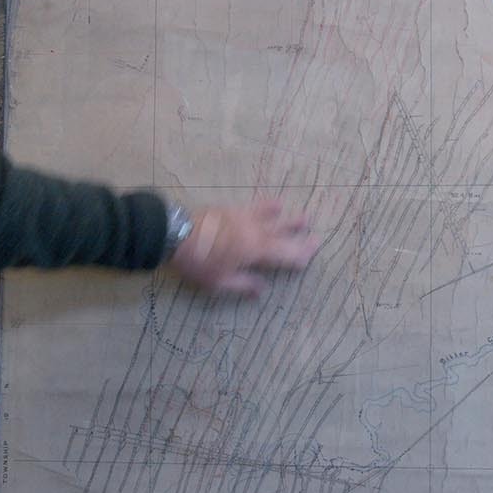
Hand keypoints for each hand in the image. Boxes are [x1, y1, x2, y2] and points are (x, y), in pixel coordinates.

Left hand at [165, 199, 318, 297]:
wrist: (175, 233)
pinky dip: (267, 207)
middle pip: (283, 234)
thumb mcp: (220, 282)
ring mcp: (243, 218)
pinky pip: (254, 208)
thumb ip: (243, 284)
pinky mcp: (231, 210)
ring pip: (272, 218)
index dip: (299, 256)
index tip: (311, 257)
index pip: (285, 254)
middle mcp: (255, 231)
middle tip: (317, 238)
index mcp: (256, 250)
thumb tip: (262, 289)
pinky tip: (274, 203)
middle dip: (300, 238)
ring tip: (304, 217)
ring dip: (288, 219)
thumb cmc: (199, 262)